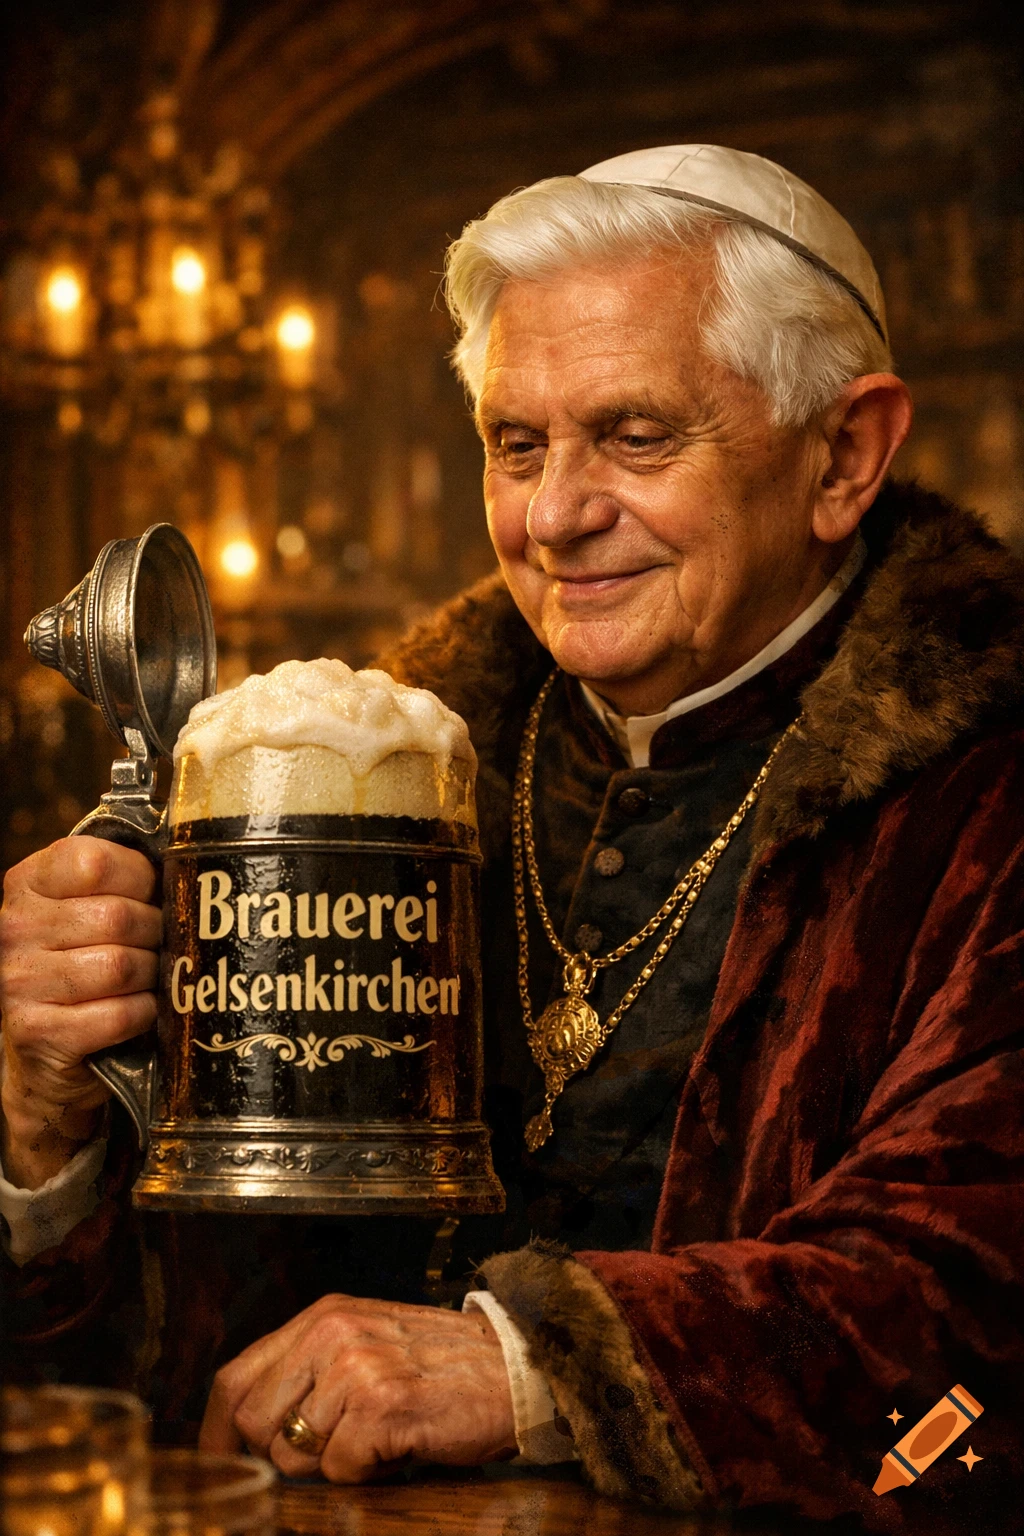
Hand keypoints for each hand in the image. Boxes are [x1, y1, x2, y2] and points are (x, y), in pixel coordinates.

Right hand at [0, 836, 160, 1187]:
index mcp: (27, 883)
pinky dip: (143, 1014)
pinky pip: (119, 1015)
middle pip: (118, 917)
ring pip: (121, 966)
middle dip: (156, 932)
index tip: (153, 893)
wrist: (45, 1044)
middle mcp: (13, 929)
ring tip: (150, 976)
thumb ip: (121, 876)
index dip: (141, 877)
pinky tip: (139, 1010)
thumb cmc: (80, 959)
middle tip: (160, 943)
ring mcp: (19, 982)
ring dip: (151, 975)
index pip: (94, 862)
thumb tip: (191, 861)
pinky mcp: (39, 1033)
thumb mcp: (85, 904)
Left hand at [199, 1293, 516, 1480]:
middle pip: (253, 1420)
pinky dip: (367, 1473)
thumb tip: (251, 1427)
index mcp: (323, 1316)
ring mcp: (356, 1367)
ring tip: (377, 1438)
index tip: (217, 1464)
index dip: (217, 1430)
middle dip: (282, 1454)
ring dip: (332, 1463)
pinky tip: (399, 1446)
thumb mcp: (368, 1343)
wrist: (516, 1369)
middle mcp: (332, 1332)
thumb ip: (312, 1370)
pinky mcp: (382, 1405)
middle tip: (331, 1451)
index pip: (235, 1376)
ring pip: (295, 1452)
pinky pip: (340, 1469)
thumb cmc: (441, 1366)